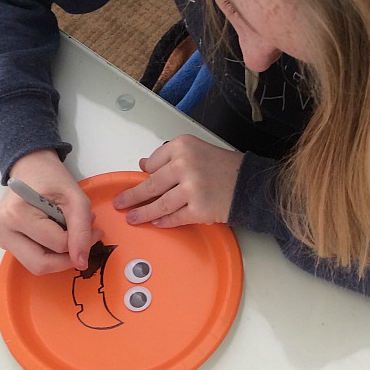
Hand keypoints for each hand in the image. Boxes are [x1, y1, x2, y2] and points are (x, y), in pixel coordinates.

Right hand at [0, 150, 101, 274]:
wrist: (31, 167)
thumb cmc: (53, 179)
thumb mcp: (76, 199)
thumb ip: (81, 231)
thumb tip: (82, 263)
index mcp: (16, 213)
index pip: (57, 244)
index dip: (81, 242)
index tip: (95, 231)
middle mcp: (1, 228)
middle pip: (40, 264)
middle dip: (66, 258)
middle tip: (81, 244)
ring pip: (35, 265)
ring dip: (57, 256)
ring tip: (66, 235)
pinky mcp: (2, 241)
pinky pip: (29, 258)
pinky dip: (47, 252)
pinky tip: (52, 234)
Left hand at [113, 135, 242, 226]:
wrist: (248, 183)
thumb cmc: (223, 167)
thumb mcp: (196, 150)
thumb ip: (169, 156)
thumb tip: (143, 165)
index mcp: (182, 146)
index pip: (153, 163)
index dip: (147, 174)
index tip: (139, 182)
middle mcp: (185, 165)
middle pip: (151, 185)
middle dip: (132, 197)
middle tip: (121, 203)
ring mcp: (191, 189)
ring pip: (160, 204)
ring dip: (143, 213)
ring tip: (132, 218)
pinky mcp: (198, 209)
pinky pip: (175, 217)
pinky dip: (164, 221)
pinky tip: (157, 223)